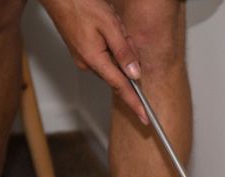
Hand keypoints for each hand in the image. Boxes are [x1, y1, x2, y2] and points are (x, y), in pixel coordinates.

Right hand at [39, 0, 148, 123]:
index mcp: (94, 60)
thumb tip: (135, 74)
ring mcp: (83, 58)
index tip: (145, 118)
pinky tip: (107, 28)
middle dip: (127, 55)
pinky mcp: (83, 51)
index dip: (135, 104)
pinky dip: (112, 43)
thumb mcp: (110, 26)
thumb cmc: (80, 5)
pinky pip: (105, 54)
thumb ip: (124, 52)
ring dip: (119, 46)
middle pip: (120, 71)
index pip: (121, 88)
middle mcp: (87, 63)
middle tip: (122, 32)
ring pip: (114, 61)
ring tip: (111, 25)